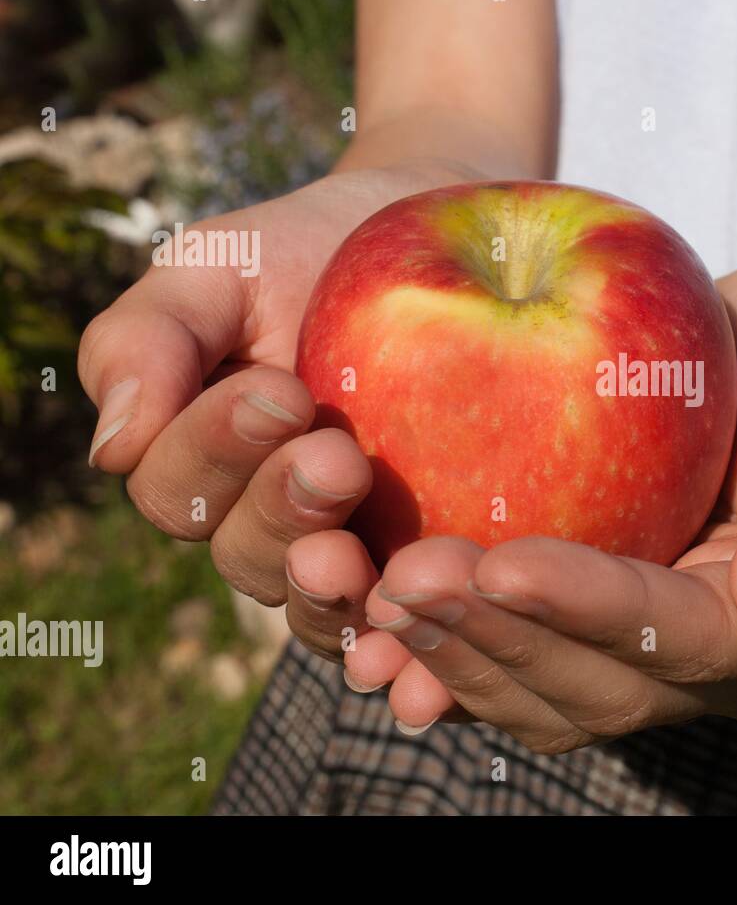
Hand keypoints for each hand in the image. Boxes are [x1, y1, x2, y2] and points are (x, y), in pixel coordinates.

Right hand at [78, 161, 480, 661]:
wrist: (448, 249)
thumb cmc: (316, 252)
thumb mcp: (221, 266)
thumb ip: (150, 339)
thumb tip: (112, 447)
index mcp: (207, 458)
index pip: (181, 488)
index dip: (218, 452)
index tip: (282, 392)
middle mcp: (271, 519)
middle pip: (248, 556)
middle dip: (284, 512)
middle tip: (337, 460)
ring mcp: (354, 549)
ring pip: (319, 608)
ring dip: (335, 591)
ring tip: (366, 557)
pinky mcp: (429, 568)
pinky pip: (407, 631)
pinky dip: (406, 657)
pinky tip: (419, 663)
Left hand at [342, 258, 736, 746]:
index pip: (692, 640)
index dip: (597, 612)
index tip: (505, 563)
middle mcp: (726, 662)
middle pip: (606, 686)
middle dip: (503, 641)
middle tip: (407, 580)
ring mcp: (660, 656)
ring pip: (553, 697)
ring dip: (462, 657)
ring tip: (377, 597)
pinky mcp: (604, 627)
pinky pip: (524, 664)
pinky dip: (454, 652)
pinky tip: (381, 612)